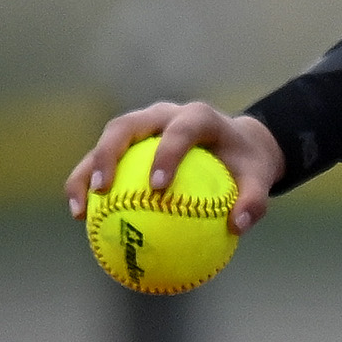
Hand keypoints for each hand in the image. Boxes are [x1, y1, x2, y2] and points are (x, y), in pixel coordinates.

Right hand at [66, 100, 285, 234]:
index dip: (166, 154)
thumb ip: (255, 200)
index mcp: (197, 117)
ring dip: (85, 172)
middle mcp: (163, 114)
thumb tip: (236, 226)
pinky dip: (88, 186)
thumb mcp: (261, 178)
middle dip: (108, 155)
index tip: (158, 187)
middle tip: (102, 190)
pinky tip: (83, 220)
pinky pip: (103, 162)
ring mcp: (142, 125)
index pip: (179, 131)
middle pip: (126, 126)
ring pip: (105, 143)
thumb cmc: (248, 164)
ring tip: (79, 210)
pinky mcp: (129, 142)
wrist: (237, 144)